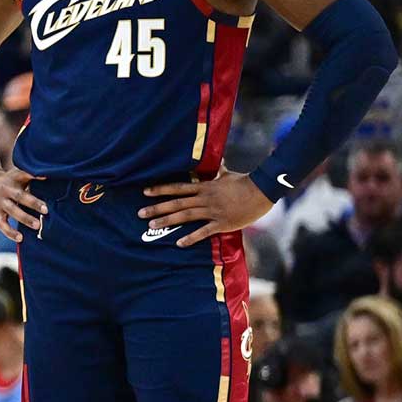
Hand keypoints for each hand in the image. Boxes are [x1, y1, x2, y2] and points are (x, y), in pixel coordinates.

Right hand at [0, 166, 47, 241]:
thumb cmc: (8, 182)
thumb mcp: (17, 176)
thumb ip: (31, 176)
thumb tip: (47, 177)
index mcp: (13, 179)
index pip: (23, 175)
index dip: (33, 175)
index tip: (46, 177)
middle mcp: (6, 190)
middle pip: (20, 196)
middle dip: (33, 203)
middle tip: (46, 210)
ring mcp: (0, 203)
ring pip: (13, 210)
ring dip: (25, 218)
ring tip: (37, 225)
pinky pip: (2, 224)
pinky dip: (10, 232)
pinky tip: (20, 238)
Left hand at [140, 170, 273, 247]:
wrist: (261, 192)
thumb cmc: (244, 183)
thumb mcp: (228, 175)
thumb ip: (219, 170)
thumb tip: (218, 159)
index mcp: (205, 187)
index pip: (178, 188)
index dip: (161, 189)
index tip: (145, 191)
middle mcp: (205, 198)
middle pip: (177, 203)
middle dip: (157, 208)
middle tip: (139, 214)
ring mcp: (212, 211)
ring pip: (185, 216)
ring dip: (167, 220)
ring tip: (152, 225)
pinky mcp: (222, 223)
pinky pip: (204, 231)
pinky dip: (191, 237)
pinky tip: (179, 243)